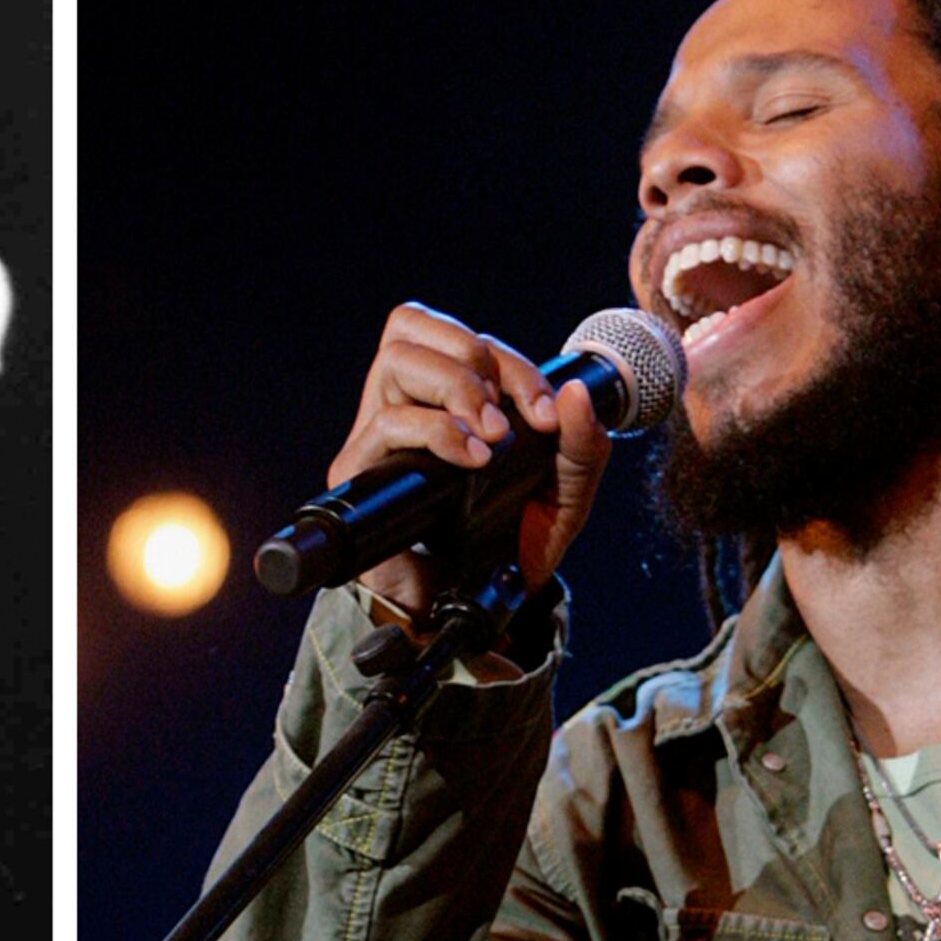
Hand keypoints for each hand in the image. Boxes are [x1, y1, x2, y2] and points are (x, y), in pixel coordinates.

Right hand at [331, 304, 615, 615]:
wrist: (469, 615)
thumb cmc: (506, 550)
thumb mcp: (563, 496)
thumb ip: (582, 446)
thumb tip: (576, 393)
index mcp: (445, 397)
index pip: (462, 339)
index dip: (511, 363)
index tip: (545, 415)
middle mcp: (404, 405)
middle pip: (412, 325)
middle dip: (474, 360)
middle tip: (506, 421)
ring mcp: (376, 435)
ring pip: (395, 359)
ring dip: (455, 388)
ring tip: (488, 440)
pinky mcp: (358, 473)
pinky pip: (387, 424)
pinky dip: (436, 432)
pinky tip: (471, 461)